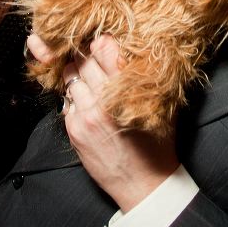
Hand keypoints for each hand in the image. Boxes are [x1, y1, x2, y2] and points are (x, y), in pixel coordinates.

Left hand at [28, 33, 179, 211]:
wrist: (143, 183)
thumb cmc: (157, 143)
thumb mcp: (160, 103)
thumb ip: (145, 74)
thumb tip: (128, 47)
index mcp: (128, 88)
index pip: (105, 48)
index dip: (103, 42)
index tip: (104, 44)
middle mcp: (105, 99)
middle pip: (84, 59)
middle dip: (89, 56)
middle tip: (95, 59)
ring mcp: (86, 114)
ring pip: (71, 76)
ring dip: (79, 75)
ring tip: (90, 80)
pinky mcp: (74, 128)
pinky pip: (67, 99)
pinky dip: (76, 96)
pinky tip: (88, 102)